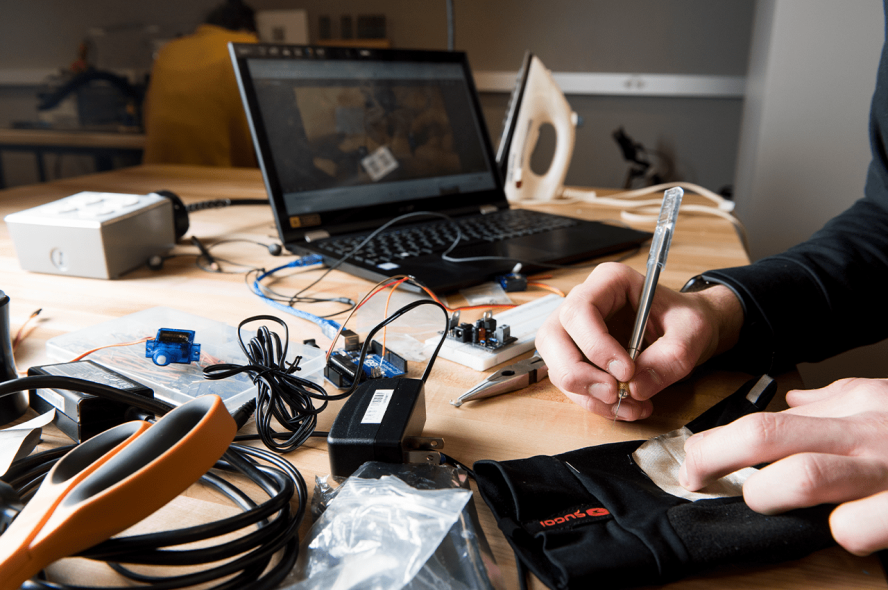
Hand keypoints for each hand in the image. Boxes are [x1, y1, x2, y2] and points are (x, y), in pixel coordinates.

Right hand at [535, 262, 741, 419]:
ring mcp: (574, 332)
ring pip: (556, 365)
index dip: (595, 344)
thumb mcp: (692, 332)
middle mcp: (583, 304)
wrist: (685, 332)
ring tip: (630, 405)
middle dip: (579, 373)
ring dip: (588, 394)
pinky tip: (626, 407)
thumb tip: (637, 388)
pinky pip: (572, 385)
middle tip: (614, 393)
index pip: (580, 311)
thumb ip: (670, 357)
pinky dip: (596, 403)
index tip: (626, 371)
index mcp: (608, 282)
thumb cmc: (684, 320)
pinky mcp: (577, 357)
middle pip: (553, 337)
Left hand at [680, 378, 887, 554]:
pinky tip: (837, 528)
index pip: (762, 421)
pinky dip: (838, 532)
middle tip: (697, 478)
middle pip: (765, 436)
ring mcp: (881, 472)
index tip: (691, 461)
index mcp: (849, 410)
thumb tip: (792, 401)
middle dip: (715, 458)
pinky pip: (853, 528)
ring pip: (801, 477)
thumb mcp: (879, 403)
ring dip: (768, 494)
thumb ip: (832, 403)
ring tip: (766, 500)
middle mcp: (859, 434)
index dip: (713, 444)